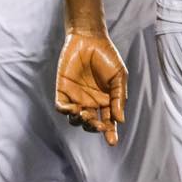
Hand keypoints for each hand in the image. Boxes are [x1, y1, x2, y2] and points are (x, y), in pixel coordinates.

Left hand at [55, 27, 126, 145]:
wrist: (89, 40)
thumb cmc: (107, 57)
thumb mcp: (119, 77)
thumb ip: (119, 98)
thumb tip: (120, 120)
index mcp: (106, 101)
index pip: (108, 122)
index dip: (110, 133)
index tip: (112, 142)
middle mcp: (91, 102)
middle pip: (91, 124)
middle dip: (94, 128)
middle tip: (98, 124)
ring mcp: (77, 98)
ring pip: (76, 120)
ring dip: (81, 121)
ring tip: (85, 113)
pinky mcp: (63, 91)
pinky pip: (62, 108)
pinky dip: (67, 112)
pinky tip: (75, 109)